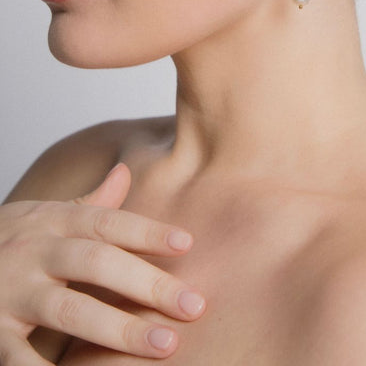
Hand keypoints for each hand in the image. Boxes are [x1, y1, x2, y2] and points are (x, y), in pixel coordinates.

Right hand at [0, 163, 204, 362]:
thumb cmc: (7, 241)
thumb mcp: (42, 215)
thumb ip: (88, 203)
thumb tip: (126, 172)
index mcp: (52, 221)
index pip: (107, 222)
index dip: (147, 232)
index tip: (187, 244)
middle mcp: (34, 252)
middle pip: (96, 262)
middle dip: (147, 285)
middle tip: (194, 306)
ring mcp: (11, 291)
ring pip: (68, 308)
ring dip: (118, 329)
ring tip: (164, 346)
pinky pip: (21, 357)